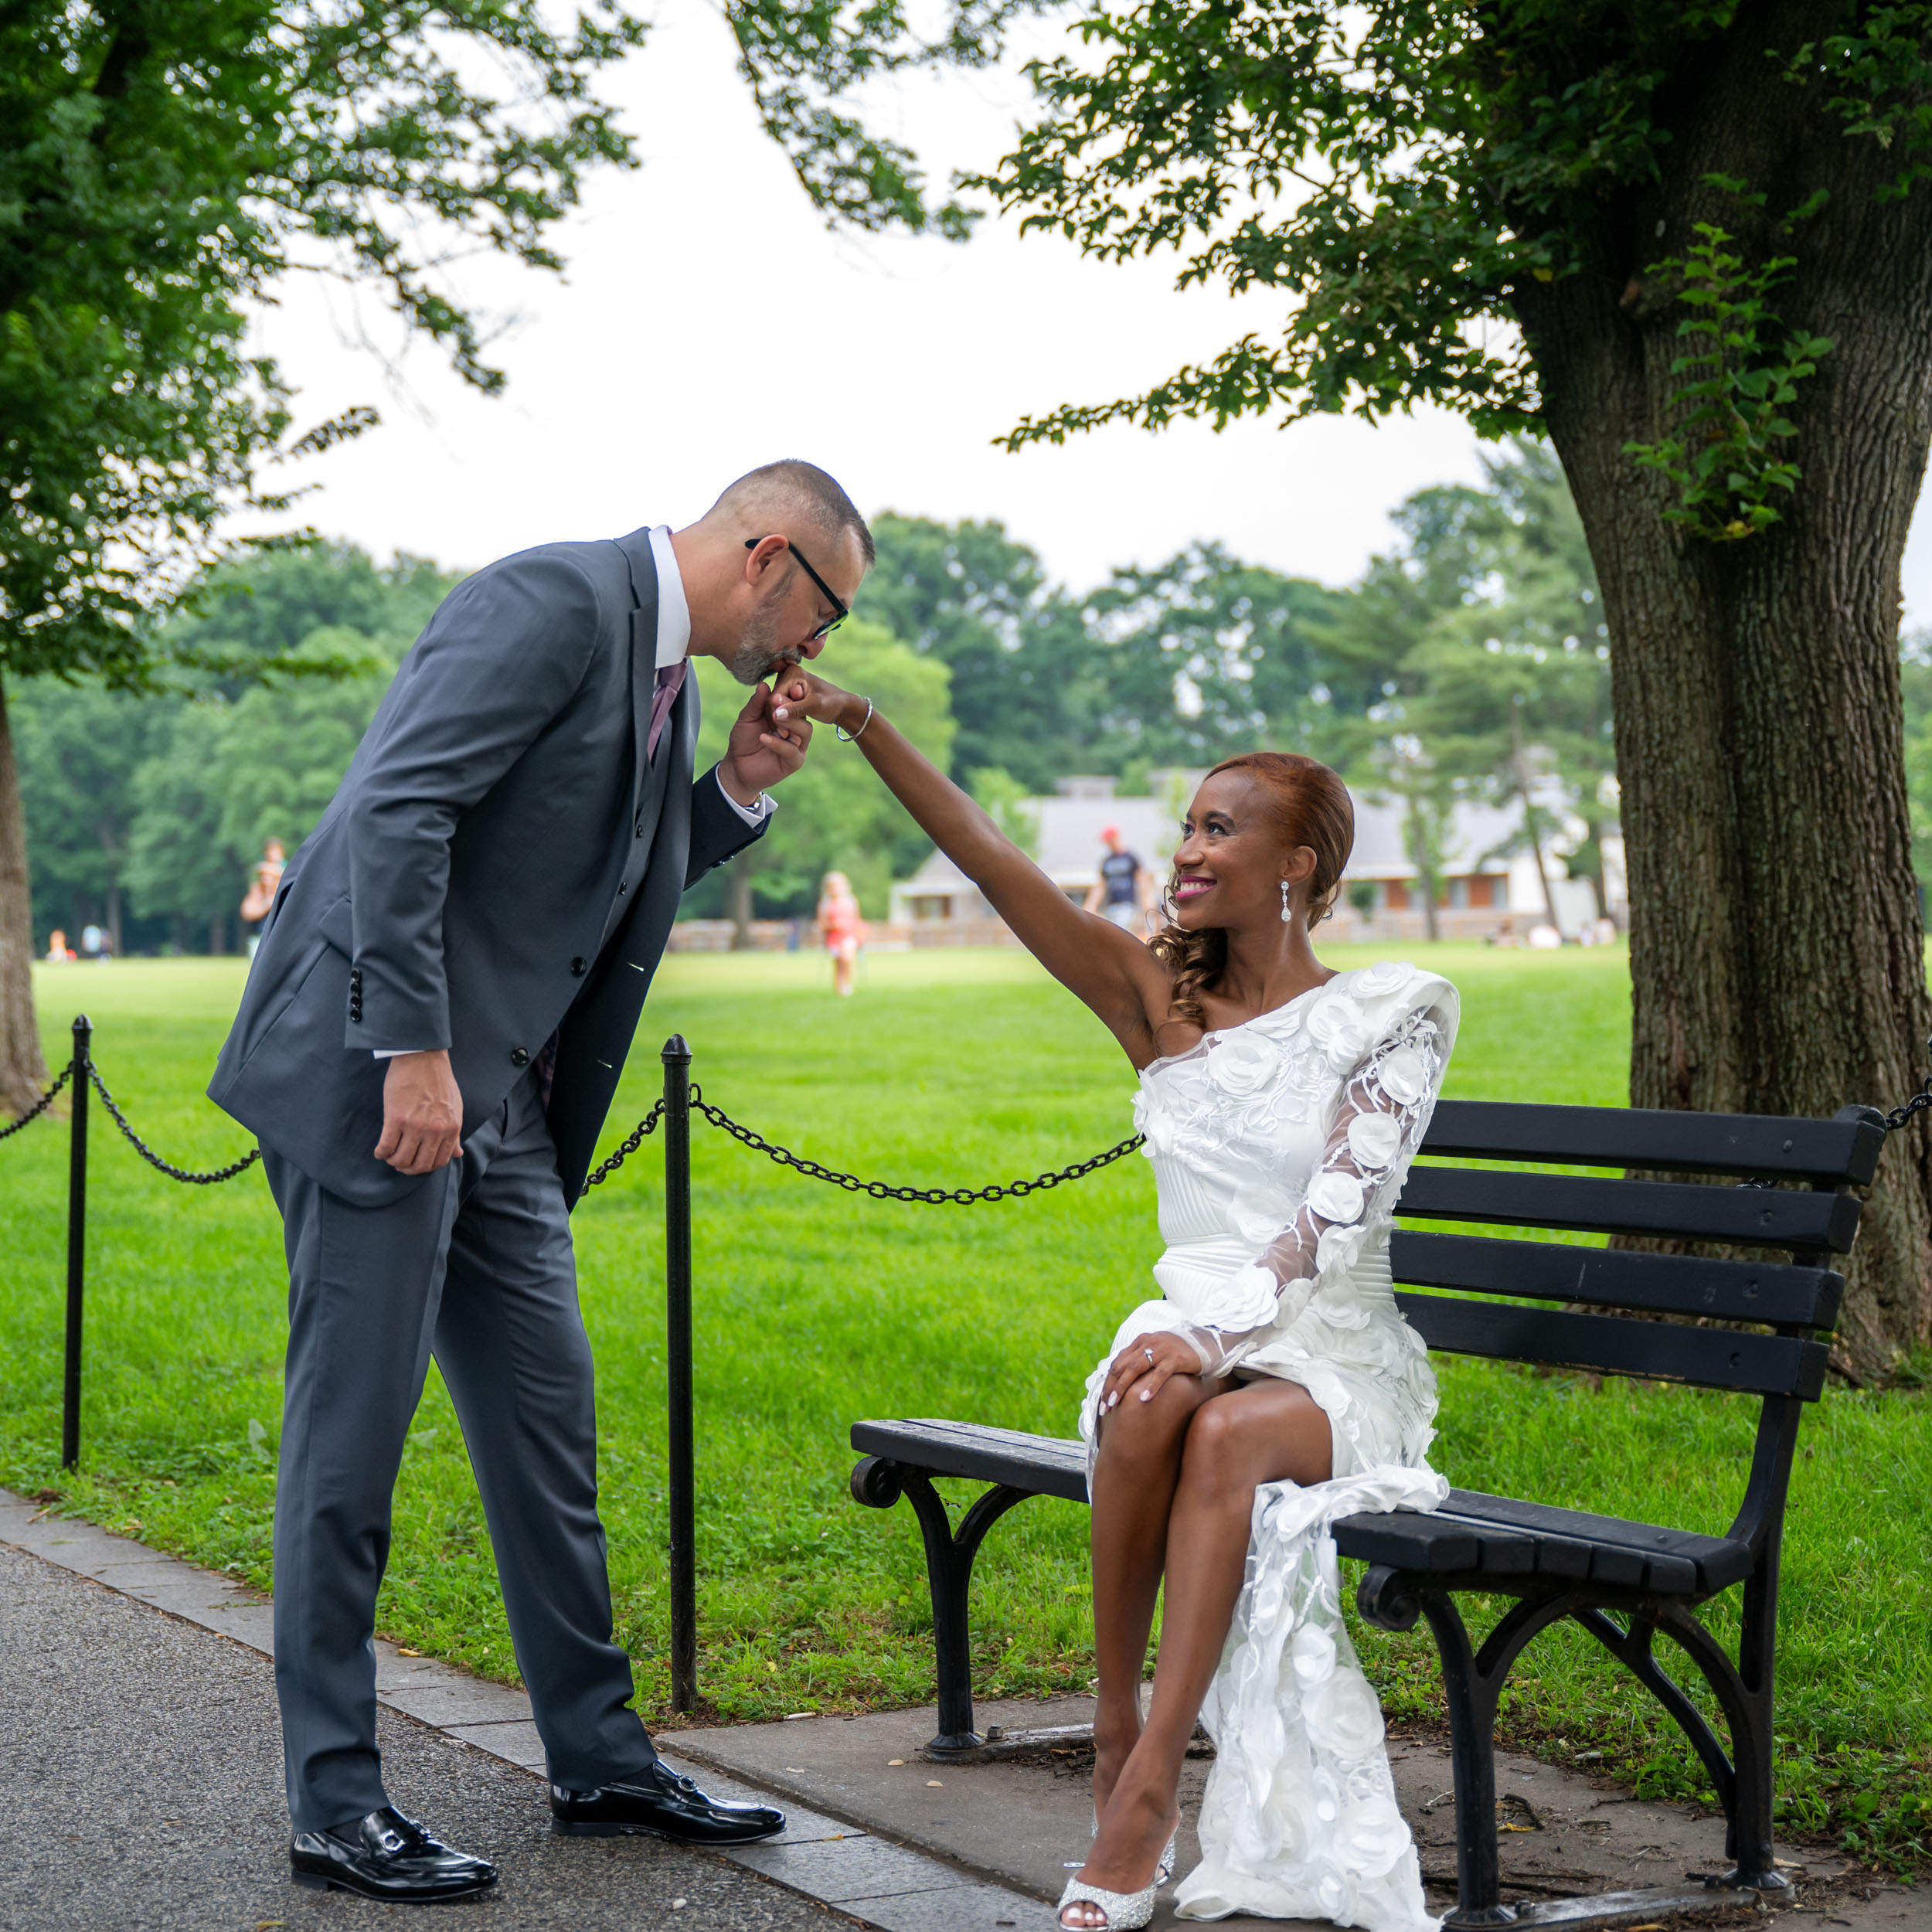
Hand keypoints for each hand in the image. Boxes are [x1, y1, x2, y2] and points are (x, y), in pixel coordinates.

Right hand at [375, 1049, 463, 1173]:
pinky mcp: (395, 1118)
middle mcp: (434, 1130)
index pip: (439, 1161)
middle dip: (408, 1168)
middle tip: (400, 1163)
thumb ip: (454, 1133)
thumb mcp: (454, 1108)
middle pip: (420, 1165)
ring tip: (390, 1155)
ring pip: (401, 1158)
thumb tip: (457, 1154)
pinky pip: (386, 1146)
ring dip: (393, 1161)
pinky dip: (381, 1152)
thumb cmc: (439, 1081)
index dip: (425, 1167)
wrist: (423, 1058)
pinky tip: (380, 1150)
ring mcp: (415, 1125)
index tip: (417, 1163)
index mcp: (451, 1128)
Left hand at [720, 680, 811, 802]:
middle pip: (804, 714)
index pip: (795, 702)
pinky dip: (778, 743)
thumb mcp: (747, 719)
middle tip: (776, 700)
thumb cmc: (743, 741)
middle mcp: (796, 729)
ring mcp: (797, 746)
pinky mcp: (794, 762)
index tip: (786, 685)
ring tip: (774, 718)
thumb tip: (764, 684)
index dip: (792, 694)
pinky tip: (763, 738)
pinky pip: (792, 751)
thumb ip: (757, 704)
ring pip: (805, 730)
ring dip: (790, 723)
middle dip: (791, 706)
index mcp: (787, 716)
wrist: (736, 766)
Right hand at [770, 668, 865, 735]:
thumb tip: (776, 714)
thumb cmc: (832, 704)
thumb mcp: (815, 706)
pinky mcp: (788, 691)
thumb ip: (795, 709)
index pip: (774, 698)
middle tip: (788, 734)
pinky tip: (790, 728)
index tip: (785, 732)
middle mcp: (786, 673)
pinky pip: (779, 707)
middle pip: (772, 701)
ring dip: (780, 720)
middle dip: (778, 719)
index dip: (777, 716)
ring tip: (789, 732)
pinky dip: (783, 718)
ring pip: (774, 706)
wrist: (842, 706)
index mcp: (792, 672)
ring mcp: (786, 682)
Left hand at [1100, 1330, 1201, 1412]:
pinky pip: (1160, 1373)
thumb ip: (1139, 1362)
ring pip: (1135, 1368)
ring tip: (1116, 1404)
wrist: (1204, 1342)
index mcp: (1139, 1343)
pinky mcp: (1175, 1359)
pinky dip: (1150, 1386)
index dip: (1107, 1382)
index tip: (1102, 1401)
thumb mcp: (1154, 1353)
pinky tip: (1143, 1399)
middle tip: (1105, 1407)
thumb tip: (1121, 1381)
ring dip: (1123, 1387)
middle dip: (1111, 1388)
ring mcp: (1161, 1350)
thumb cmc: (1176, 1352)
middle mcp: (1147, 1343)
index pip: (1117, 1363)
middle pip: (1122, 1367)